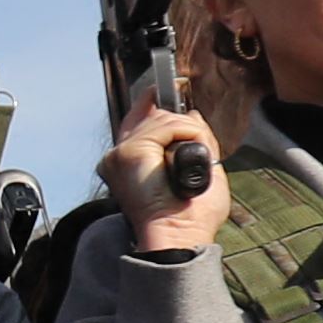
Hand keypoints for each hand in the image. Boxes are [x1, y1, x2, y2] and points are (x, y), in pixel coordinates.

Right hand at [101, 93, 230, 250]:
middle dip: (182, 123)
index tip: (171, 86)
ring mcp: (123, 152)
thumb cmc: (188, 217)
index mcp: (133, 162)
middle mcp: (121, 155)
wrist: (178, 236)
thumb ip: (194, 142)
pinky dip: (188, 136)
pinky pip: (169, 126)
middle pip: (153, 115)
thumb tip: (191, 114)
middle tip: (197, 147)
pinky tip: (188, 158)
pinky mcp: (130, 152)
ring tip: (191, 166)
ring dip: (190, 136)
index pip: (137, 118)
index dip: (152, 101)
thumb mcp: (200, 171)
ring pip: (166, 120)